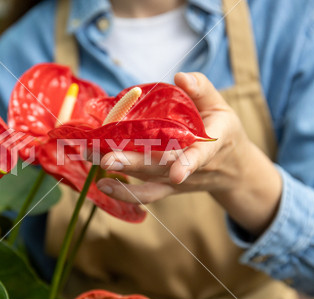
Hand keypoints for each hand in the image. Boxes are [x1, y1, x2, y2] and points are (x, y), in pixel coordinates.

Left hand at [95, 72, 281, 234]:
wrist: (232, 168)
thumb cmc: (223, 131)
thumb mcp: (221, 106)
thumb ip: (202, 89)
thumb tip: (180, 77)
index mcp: (210, 144)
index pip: (200, 155)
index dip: (188, 164)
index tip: (177, 174)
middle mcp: (192, 168)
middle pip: (160, 167)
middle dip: (133, 162)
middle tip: (107, 158)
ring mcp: (177, 181)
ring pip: (147, 178)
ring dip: (119, 169)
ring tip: (92, 157)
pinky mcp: (167, 188)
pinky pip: (146, 195)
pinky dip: (124, 193)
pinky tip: (102, 184)